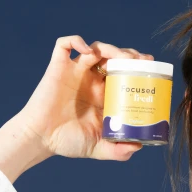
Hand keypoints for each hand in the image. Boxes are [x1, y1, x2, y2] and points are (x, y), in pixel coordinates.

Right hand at [17, 35, 154, 159]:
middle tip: (142, 61)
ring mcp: (75, 72)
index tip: (150, 70)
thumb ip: (118, 151)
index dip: (137, 68)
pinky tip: (88, 50)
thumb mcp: (98, 148)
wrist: (40, 139)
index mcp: (102, 94)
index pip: (124, 73)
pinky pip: (64, 45)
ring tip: (123, 57)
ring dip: (112, 48)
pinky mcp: (58, 68)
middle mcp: (91, 80)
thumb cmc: (67, 142)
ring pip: (96, 48)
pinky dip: (76, 40)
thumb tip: (138, 147)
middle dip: (130, 55)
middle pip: (114, 57)